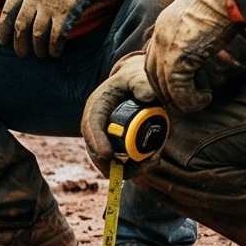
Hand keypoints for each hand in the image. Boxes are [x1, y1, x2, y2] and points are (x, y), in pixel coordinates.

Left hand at [0, 0, 119, 58]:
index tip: (2, 41)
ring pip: (37, 35)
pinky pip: (56, 36)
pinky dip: (54, 48)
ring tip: (41, 55)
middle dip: (19, 44)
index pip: (8, 11)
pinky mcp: (66, 11)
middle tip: (22, 54)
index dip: (3, 29)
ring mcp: (49, 5)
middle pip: (20, 27)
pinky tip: (55, 53)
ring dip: (38, 49)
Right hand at [81, 57, 159, 172]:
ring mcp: (104, 137)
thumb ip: (143, 83)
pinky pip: (120, 163)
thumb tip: (148, 97)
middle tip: (141, 166)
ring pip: (108, 162)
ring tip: (154, 160)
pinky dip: (135, 167)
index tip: (109, 155)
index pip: (91, 125)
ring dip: (130, 169)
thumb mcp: (138, 76)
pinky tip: (154, 160)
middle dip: (114, 165)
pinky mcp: (115, 146)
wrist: (138, 83)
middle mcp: (96, 124)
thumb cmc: (137, 79)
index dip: (97, 142)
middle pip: (95, 151)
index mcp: (97, 105)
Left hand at [141, 0, 240, 113]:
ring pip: (164, 86)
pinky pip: (178, 90)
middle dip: (167, 93)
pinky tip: (204, 98)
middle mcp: (160, 35)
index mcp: (164, 24)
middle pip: (153, 74)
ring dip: (181, 100)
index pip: (152, 58)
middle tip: (184, 102)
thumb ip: (195, 31)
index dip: (161, 77)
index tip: (175, 88)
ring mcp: (166, 46)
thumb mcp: (202, 15)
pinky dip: (190, 100)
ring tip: (197, 102)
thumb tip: (205, 46)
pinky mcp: (178, 57)